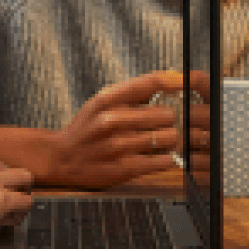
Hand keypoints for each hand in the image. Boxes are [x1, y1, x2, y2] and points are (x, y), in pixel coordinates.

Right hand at [44, 71, 211, 187]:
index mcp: (107, 99)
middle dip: (171, 119)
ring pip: (167, 138)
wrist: (59, 158)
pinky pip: (161, 161)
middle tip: (169, 123)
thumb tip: (172, 79)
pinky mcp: (121, 170)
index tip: (190, 84)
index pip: (151, 83)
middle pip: (166, 114)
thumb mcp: (102, 102)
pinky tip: (162, 155)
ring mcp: (116, 146)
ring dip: (171, 139)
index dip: (176, 82)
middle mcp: (110, 120)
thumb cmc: (87, 128)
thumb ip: (134, 92)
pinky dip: (167, 158)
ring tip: (165, 140)